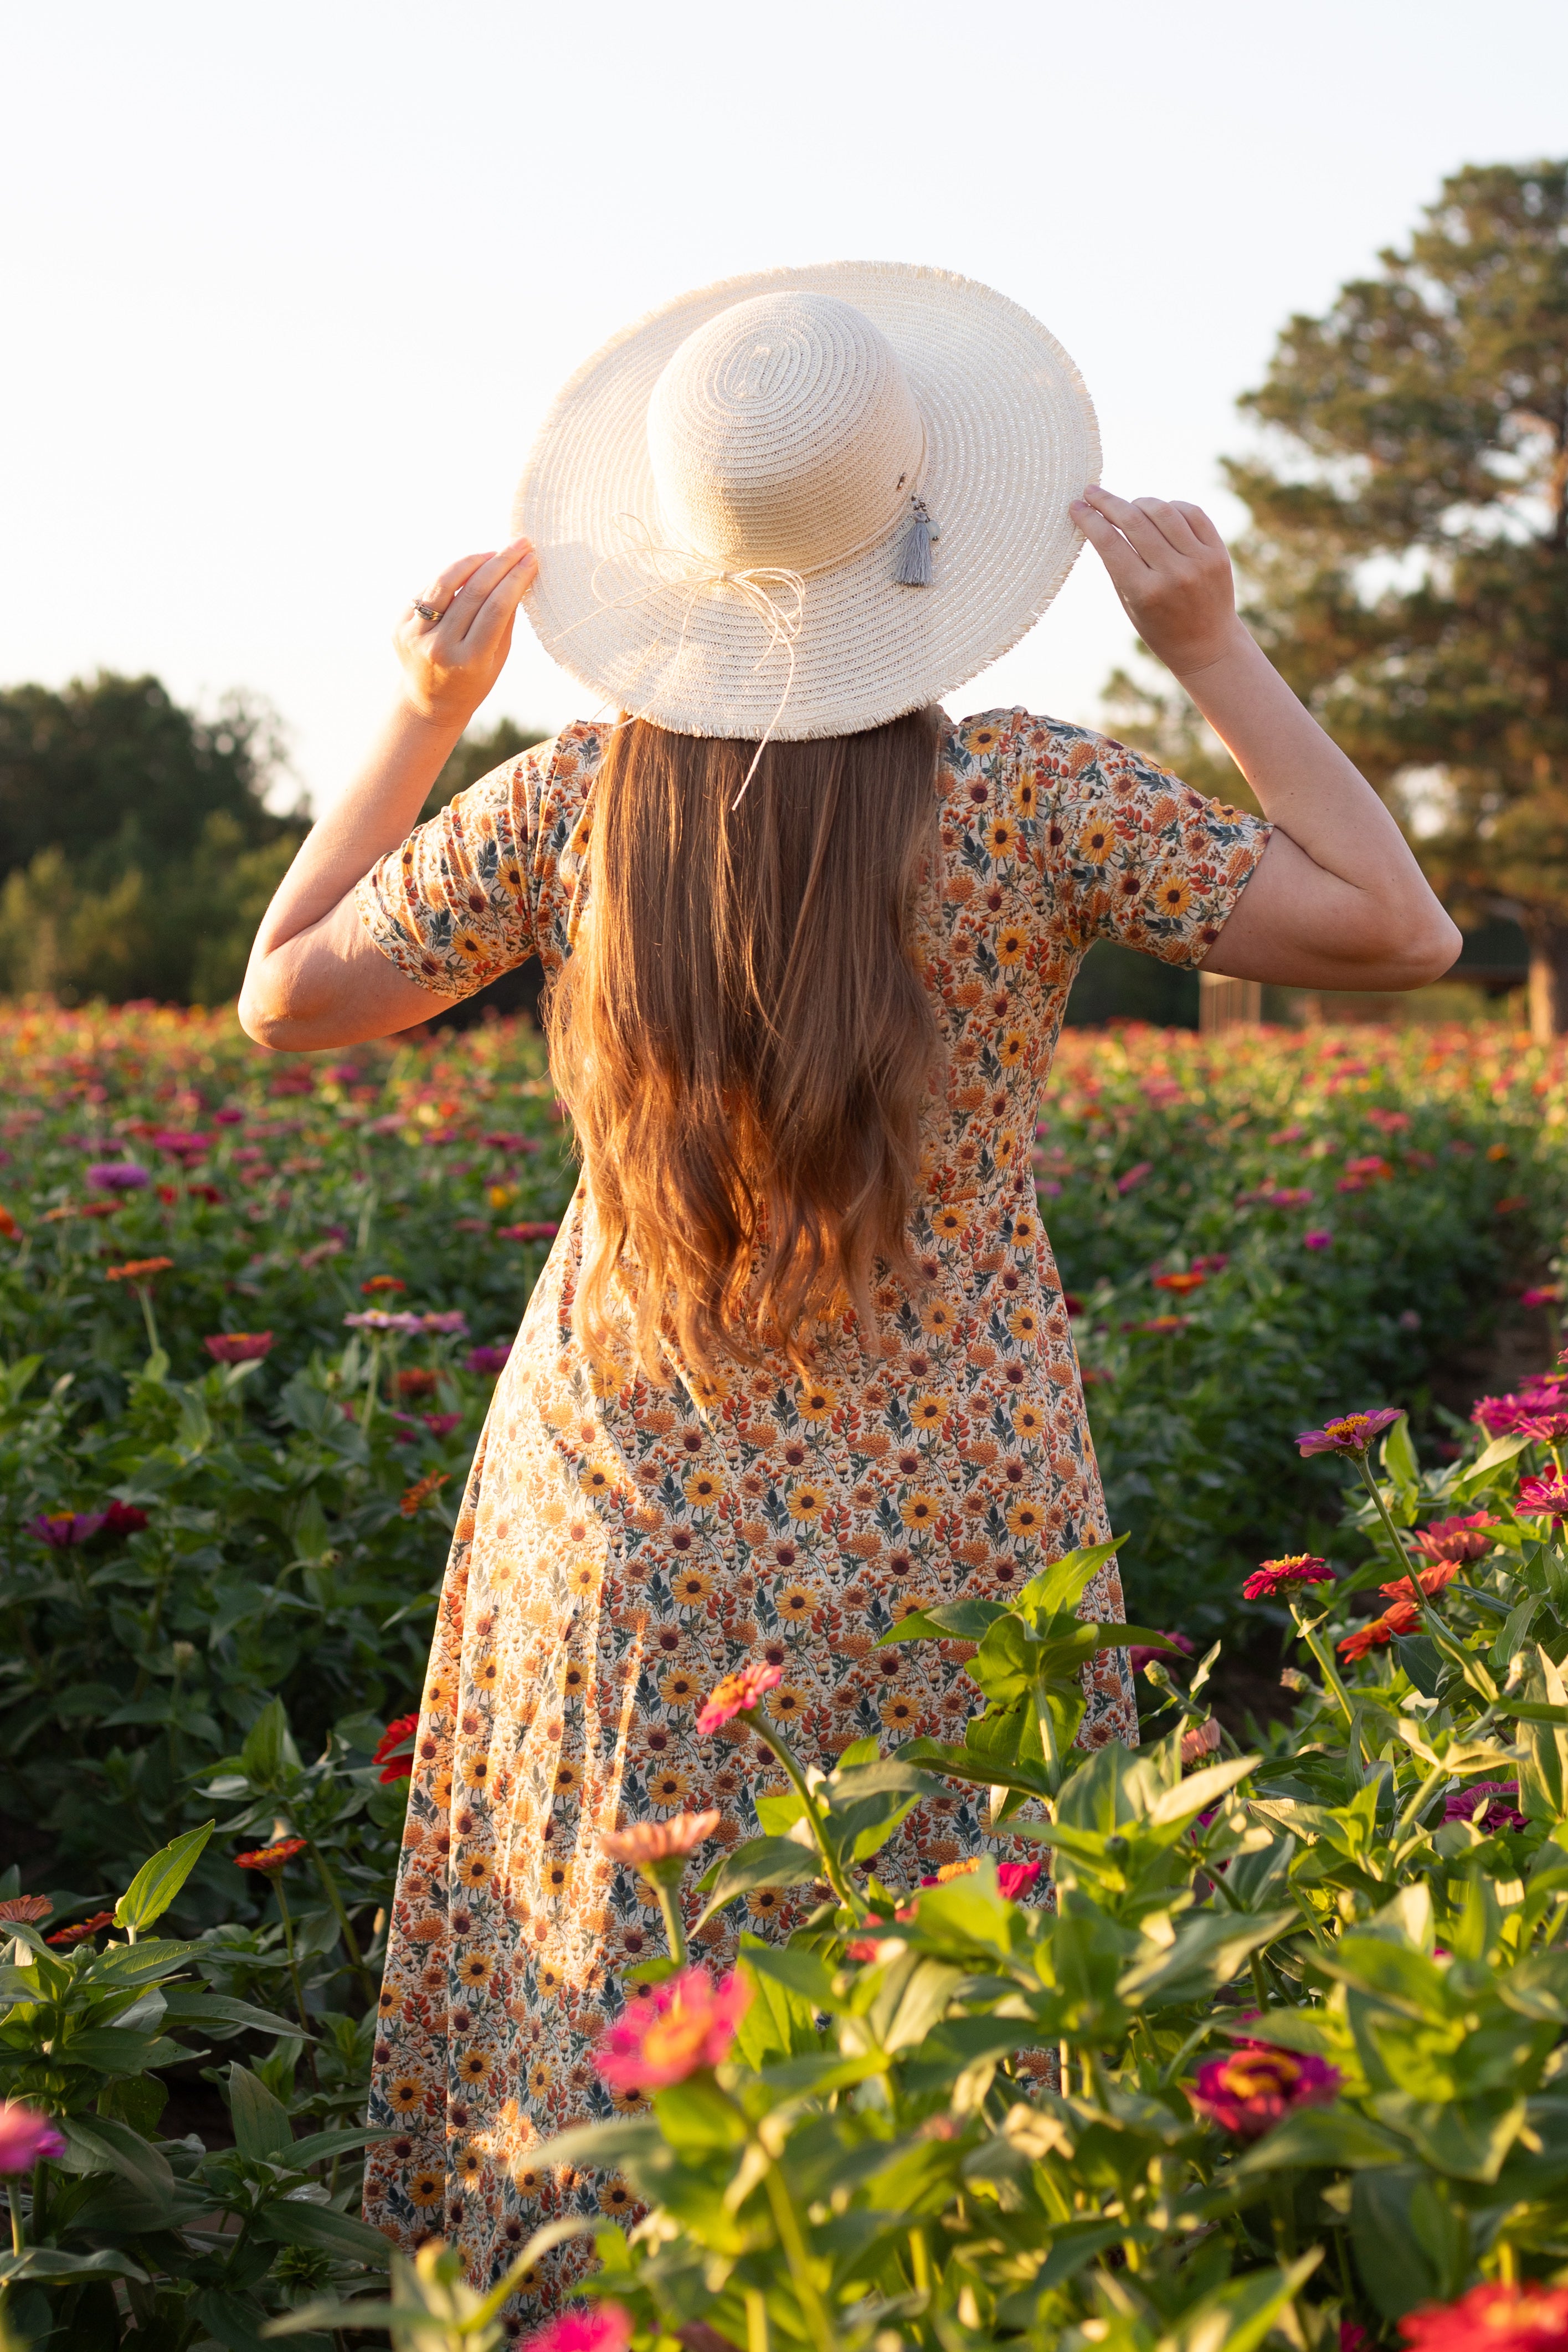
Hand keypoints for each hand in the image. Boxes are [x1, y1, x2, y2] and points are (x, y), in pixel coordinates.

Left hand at [394, 537, 538, 727]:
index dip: (515, 579)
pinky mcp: (400, 625)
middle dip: (500, 563)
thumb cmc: (473, 680)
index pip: (496, 609)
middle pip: (473, 592)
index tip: (531, 559)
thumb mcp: (496, 658)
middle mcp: (439, 647)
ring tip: (493, 553)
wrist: (429, 703)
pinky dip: (451, 577)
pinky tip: (469, 570)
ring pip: (445, 583)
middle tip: (519, 545)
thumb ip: (504, 619)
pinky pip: (430, 590)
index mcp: (469, 662)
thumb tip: (519, 573)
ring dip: (472, 561)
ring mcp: (415, 635)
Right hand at [1071, 490, 1243, 680]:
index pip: (1110, 543)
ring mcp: (1199, 561)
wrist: (1208, 645)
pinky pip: (1192, 513)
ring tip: (1129, 506)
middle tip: (1092, 492)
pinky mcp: (1218, 553)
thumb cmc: (1159, 626)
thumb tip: (1099, 521)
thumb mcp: (1130, 603)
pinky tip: (1160, 512)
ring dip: (1139, 502)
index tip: (1076, 507)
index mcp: (1145, 593)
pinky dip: (1171, 507)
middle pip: (1134, 521)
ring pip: (1163, 511)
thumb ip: (1117, 565)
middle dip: (1108, 502)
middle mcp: (1173, 574)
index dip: (1090, 520)